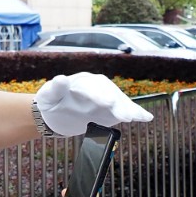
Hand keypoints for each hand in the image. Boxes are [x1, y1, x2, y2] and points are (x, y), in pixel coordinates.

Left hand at [34, 74, 152, 135]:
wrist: (56, 114)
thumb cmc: (51, 102)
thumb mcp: (48, 96)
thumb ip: (54, 88)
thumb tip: (60, 79)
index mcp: (83, 81)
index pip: (93, 86)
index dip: (100, 95)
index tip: (106, 103)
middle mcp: (98, 88)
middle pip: (110, 93)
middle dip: (117, 104)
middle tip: (123, 115)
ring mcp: (106, 99)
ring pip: (119, 102)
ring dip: (128, 109)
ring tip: (132, 118)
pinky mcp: (111, 110)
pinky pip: (126, 110)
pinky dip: (137, 113)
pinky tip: (146, 117)